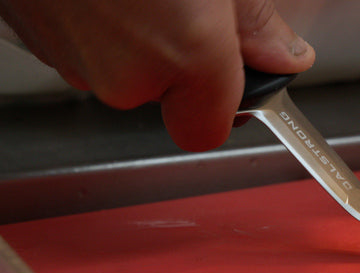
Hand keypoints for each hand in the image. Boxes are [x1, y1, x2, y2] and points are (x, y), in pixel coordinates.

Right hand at [0, 0, 313, 150]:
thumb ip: (255, 20)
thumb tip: (284, 57)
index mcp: (184, 53)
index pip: (206, 131)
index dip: (225, 105)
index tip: (238, 78)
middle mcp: (122, 72)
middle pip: (163, 94)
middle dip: (180, 57)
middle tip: (187, 2)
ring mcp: (69, 56)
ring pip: (119, 69)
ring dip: (136, 36)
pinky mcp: (33, 36)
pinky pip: (82, 46)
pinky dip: (97, 22)